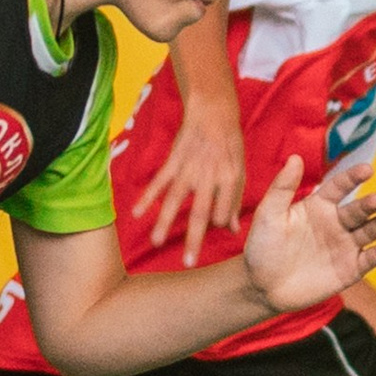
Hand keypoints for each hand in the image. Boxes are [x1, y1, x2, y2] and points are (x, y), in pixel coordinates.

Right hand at [132, 93, 246, 265]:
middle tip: (188, 263)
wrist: (213, 112)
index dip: (217, 224)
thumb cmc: (230, 144)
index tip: (213, 230)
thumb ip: (234, 201)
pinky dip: (147, 196)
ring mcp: (189, 168)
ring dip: (164, 222)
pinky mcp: (174, 160)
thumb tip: (232, 231)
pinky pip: (159, 181)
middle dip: (193, 238)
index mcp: (230, 179)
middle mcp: (209, 176)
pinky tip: (136, 213)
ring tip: (156, 243)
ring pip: (175, 199)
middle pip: (200, 212)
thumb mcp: (240, 171)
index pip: (222, 212)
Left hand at [239, 152, 375, 314]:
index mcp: (319, 206)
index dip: (352, 178)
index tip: (367, 169)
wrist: (261, 287)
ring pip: (369, 231)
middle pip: (358, 210)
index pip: (339, 187)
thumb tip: (295, 157)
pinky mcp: (350, 269)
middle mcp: (336, 223)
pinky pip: (370, 259)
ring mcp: (345, 245)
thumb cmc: (262, 248)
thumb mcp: (268, 215)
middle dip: (369, 204)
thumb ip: (282, 187)